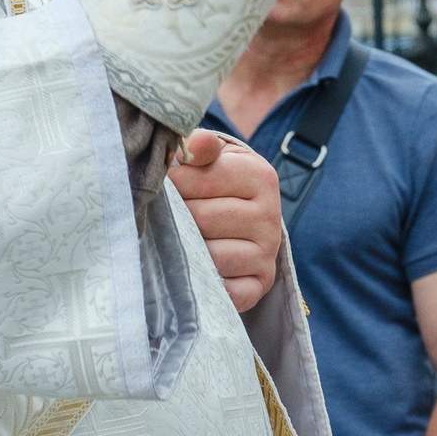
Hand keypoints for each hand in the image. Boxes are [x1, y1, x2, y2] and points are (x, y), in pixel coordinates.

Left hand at [169, 129, 279, 312]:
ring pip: (211, 256)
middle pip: (202, 220)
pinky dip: (205, 284)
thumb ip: (201, 146)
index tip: (166, 185)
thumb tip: (196, 144)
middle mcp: (271, 216)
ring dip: (186, 251)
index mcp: (260, 176)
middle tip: (166, 215)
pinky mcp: (260, 284)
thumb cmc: (214, 182)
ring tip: (177, 240)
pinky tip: (194, 270)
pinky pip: (226, 290)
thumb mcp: (212, 157)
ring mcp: (267, 253)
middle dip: (176, 218)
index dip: (174, 184)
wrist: (241, 217)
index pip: (202, 180)